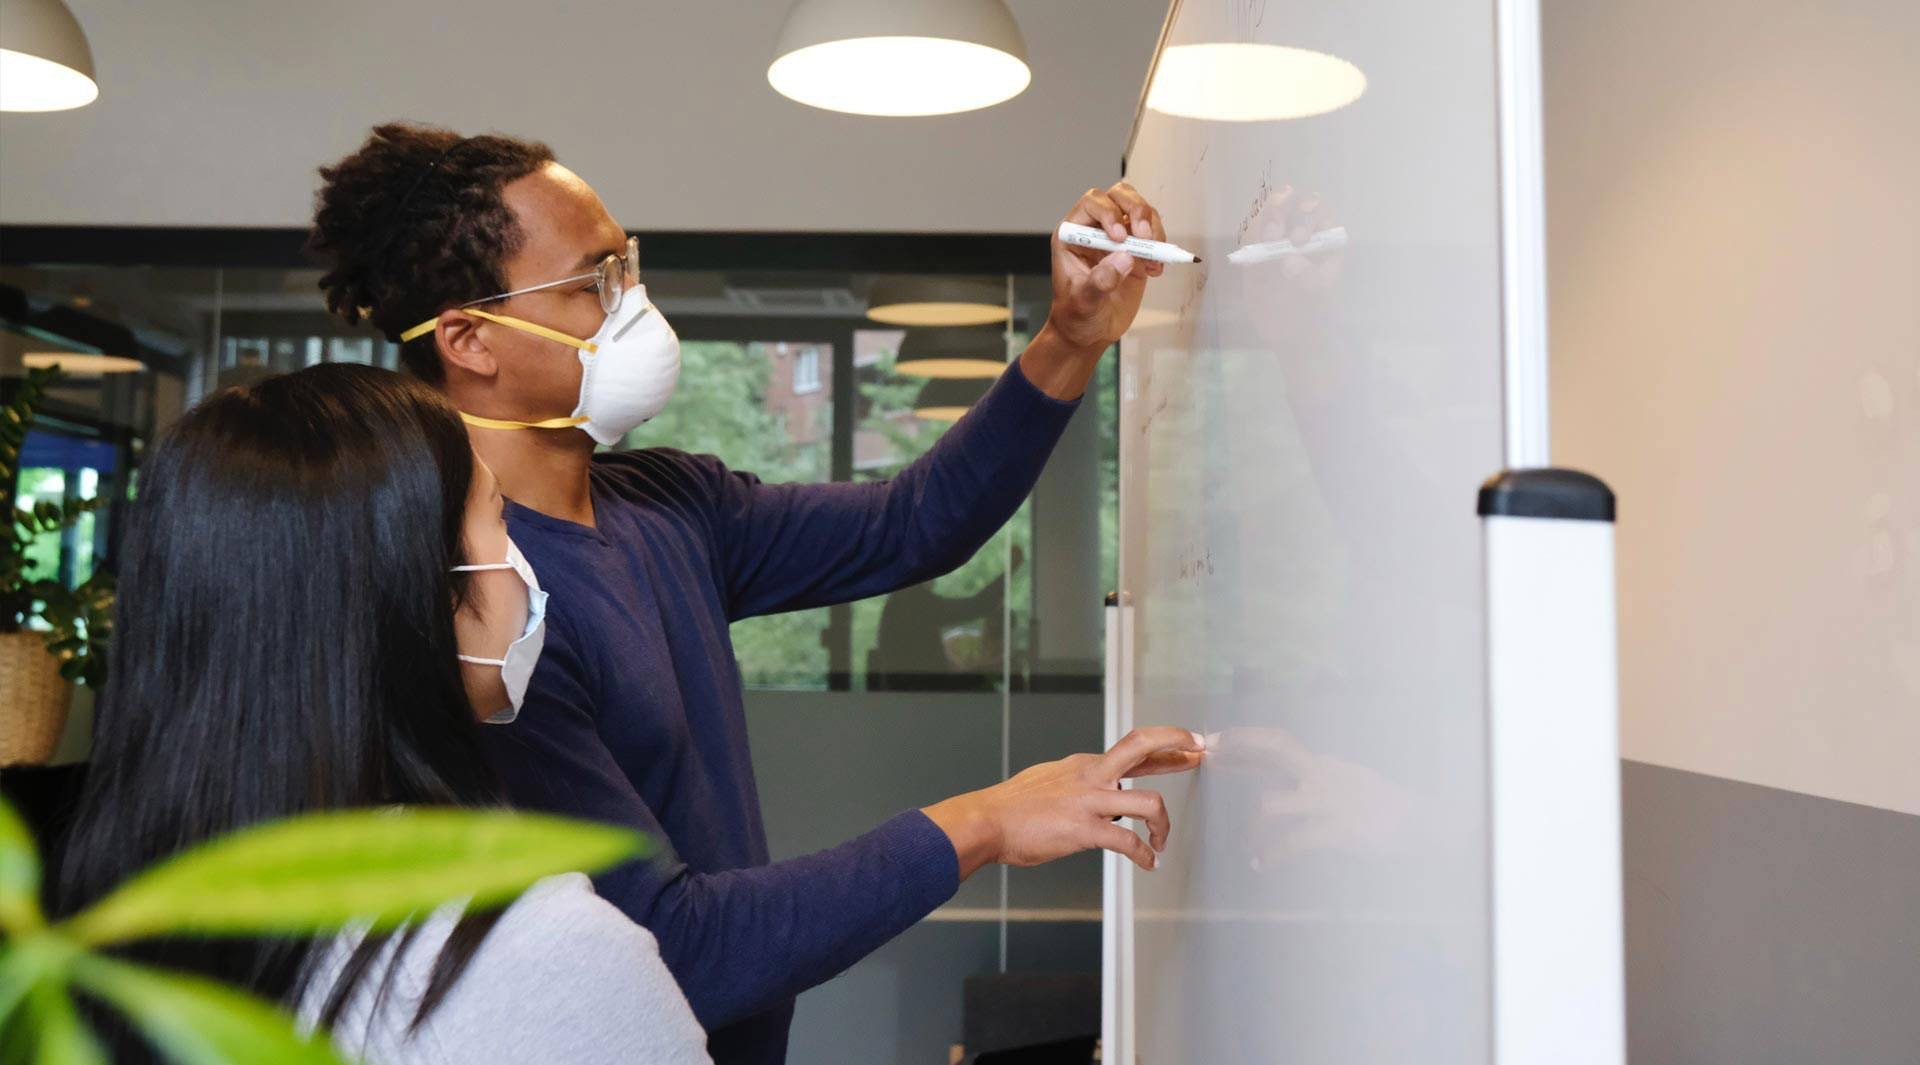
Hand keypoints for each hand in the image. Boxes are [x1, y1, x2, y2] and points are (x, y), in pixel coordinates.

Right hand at [922, 726, 1204, 878]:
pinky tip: (1148, 864)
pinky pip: (1127, 841)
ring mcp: (1089, 800)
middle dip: (1176, 747)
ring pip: (1147, 801)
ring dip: (1163, 824)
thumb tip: (1096, 793)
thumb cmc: (1012, 808)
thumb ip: (1076, 782)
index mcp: (1084, 764)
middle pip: (1142, 746)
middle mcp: (1090, 775)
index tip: (1188, 745)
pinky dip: (1143, 855)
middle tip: (1200, 751)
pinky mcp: (1084, 829)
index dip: (1166, 746)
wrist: (986, 821)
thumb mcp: (1049, 780)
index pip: (1133, 748)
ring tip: (1161, 841)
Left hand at [1044, 182, 1167, 352]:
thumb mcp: (1083, 301)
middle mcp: (1095, 229)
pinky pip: (1152, 233)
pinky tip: (1156, 270)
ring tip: (1154, 256)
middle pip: (1119, 196)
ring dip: (1152, 227)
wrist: (1089, 332)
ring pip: (1139, 210)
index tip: (1121, 238)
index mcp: (1073, 234)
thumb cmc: (1076, 314)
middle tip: (1145, 236)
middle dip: (1136, 210)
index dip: (1109, 213)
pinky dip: (1160, 246)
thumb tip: (1125, 259)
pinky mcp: (1135, 250)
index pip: (1092, 204)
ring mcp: (1117, 237)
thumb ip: (1100, 281)